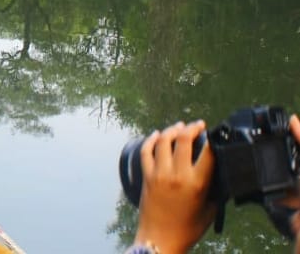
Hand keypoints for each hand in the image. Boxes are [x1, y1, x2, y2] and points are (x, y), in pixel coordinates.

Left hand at [134, 120, 215, 253]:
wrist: (160, 238)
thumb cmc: (187, 228)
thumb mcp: (210, 210)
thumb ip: (215, 190)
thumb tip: (218, 173)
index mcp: (196, 184)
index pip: (208, 153)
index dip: (213, 139)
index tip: (215, 134)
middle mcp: (177, 175)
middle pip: (183, 139)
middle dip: (193, 128)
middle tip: (198, 125)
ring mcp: (159, 173)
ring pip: (163, 140)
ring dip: (172, 130)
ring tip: (180, 126)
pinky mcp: (146, 175)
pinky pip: (146, 151)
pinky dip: (151, 140)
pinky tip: (157, 134)